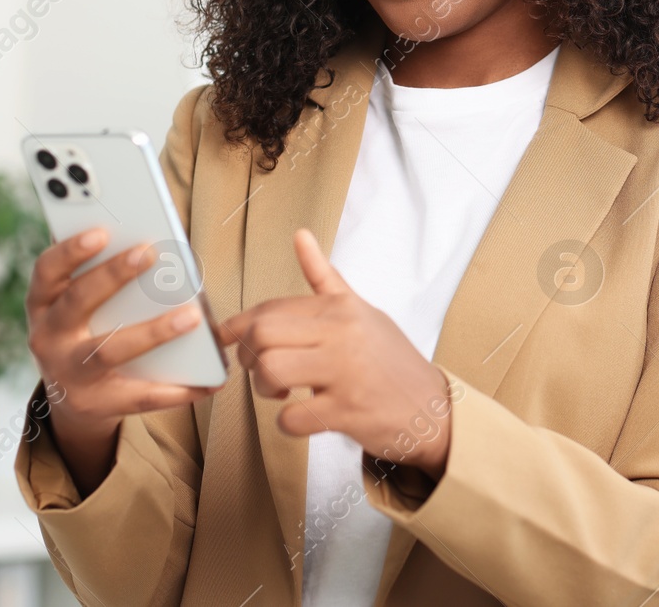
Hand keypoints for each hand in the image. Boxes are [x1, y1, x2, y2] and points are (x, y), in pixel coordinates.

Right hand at [25, 227, 222, 494]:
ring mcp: (67, 373)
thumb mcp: (79, 301)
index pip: (47, 270)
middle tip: (149, 253)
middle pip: (77, 302)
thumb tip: (146, 242)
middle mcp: (47, 336)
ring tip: (192, 316)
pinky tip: (209, 380)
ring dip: (153, 331)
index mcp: (43, 302)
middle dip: (112, 275)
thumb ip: (99, 275)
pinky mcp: (93, 405)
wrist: (72, 396)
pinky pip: (139, 396)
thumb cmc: (87, 328)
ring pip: (109, 350)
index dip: (70, 250)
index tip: (101, 231)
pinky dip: (177, 389)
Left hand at [216, 229, 453, 478]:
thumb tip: (300, 236)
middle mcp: (342, 334)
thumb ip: (325, 278)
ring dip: (263, 388)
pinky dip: (288, 423)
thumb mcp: (361, 311)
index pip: (271, 308)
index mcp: (340, 308)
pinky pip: (293, 417)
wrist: (432, 409)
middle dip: (248, 356)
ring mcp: (345, 373)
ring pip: (271, 371)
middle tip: (259, 369)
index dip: (238, 326)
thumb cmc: (390, 360)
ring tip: (280, 391)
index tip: (226, 339)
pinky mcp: (348, 411)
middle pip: (264, 334)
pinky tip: (303, 416)